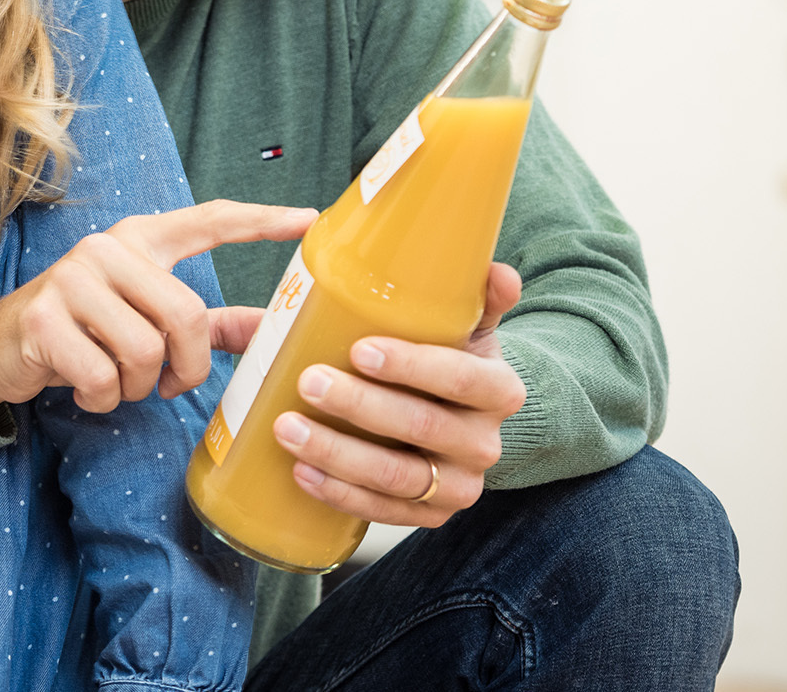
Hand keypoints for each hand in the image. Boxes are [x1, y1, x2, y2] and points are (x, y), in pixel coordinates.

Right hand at [0, 199, 316, 415]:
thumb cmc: (84, 332)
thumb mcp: (144, 319)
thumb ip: (208, 324)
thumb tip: (275, 328)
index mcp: (140, 241)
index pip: (208, 220)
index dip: (260, 221)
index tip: (309, 220)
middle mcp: (107, 249)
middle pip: (186, 315)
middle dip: (184, 368)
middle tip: (165, 383)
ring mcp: (73, 279)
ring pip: (145, 353)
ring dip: (137, 388)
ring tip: (114, 380)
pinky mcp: (46, 319)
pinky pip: (104, 378)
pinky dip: (103, 399)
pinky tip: (84, 389)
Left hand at [269, 261, 526, 527]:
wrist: (466, 420)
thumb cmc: (453, 359)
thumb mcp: (470, 326)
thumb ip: (479, 296)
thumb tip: (496, 270)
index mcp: (499, 390)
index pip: (459, 378)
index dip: (411, 366)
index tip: (358, 350)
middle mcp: (485, 444)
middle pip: (421, 426)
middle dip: (359, 406)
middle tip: (308, 381)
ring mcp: (458, 486)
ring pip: (396, 476)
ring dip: (337, 454)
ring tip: (287, 428)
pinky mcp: (430, 516)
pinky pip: (383, 512)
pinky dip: (340, 494)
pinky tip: (302, 472)